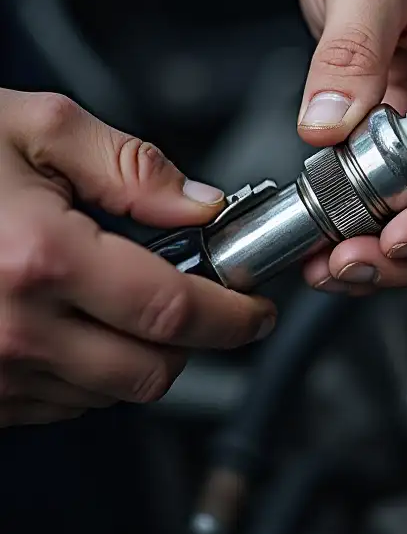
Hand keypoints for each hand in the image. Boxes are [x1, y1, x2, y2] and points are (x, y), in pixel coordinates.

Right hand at [0, 89, 275, 426]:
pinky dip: (81, 371)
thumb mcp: (32, 128)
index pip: (176, 311)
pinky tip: (64, 320)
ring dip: (134, 353)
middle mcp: (11, 331)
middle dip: (193, 339)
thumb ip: (131, 166)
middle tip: (199, 298)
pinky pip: (53, 405)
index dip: (234, 316)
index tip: (255, 310)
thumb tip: (201, 204)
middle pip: (153, 370)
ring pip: (106, 394)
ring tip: (112, 295)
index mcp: (39, 259)